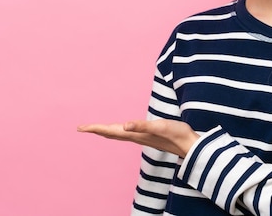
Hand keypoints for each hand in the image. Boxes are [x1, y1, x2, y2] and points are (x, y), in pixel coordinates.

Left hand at [77, 119, 199, 157]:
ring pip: (118, 134)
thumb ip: (142, 126)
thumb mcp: (159, 127)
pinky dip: (118, 130)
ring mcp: (141, 137)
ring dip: (105, 131)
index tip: (81, 127)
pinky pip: (126, 133)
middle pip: (111, 134)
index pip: (110, 131)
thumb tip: (124, 125)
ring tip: (95, 128)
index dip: (95, 128)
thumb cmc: (176, 134)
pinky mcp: (147, 136)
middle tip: (81, 127)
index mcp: (135, 134)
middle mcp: (135, 137)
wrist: (190, 145)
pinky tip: (121, 129)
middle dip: (96, 130)